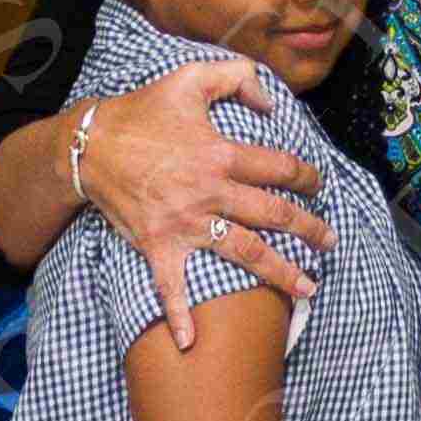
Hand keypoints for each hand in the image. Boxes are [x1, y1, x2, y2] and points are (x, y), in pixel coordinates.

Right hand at [83, 64, 332, 346]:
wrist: (90, 147)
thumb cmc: (141, 112)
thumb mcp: (189, 78)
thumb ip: (236, 78)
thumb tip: (270, 103)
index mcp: (221, 153)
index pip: (280, 168)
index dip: (307, 176)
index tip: (318, 184)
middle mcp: (210, 192)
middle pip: (274, 215)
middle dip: (309, 229)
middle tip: (330, 242)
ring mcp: (186, 223)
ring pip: (245, 252)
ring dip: (280, 273)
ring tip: (309, 288)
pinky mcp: (159, 245)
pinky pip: (170, 285)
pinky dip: (178, 315)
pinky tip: (190, 342)